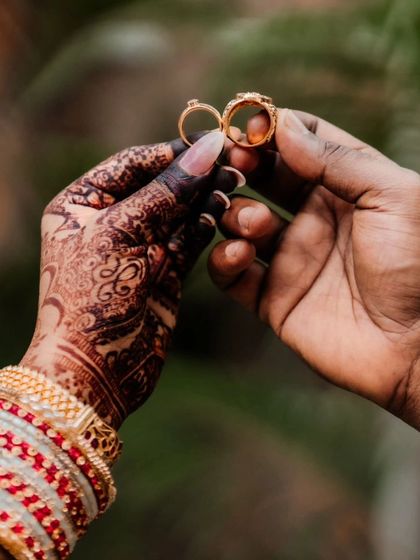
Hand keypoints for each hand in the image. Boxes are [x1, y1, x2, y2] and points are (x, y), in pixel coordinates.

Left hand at [21, 131, 238, 427]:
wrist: (96, 369)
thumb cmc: (91, 299)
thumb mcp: (122, 235)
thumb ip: (166, 192)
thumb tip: (206, 150)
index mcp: (83, 204)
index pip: (133, 164)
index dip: (171, 152)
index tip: (210, 141)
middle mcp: (112, 222)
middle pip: (161, 186)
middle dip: (194, 174)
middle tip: (234, 159)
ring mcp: (140, 248)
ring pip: (179, 212)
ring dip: (206, 198)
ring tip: (236, 181)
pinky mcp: (165, 271)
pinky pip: (189, 239)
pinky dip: (207, 225)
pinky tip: (224, 209)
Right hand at [209, 109, 419, 428]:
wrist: (417, 347)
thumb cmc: (417, 266)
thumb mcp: (393, 196)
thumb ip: (338, 160)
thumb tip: (283, 126)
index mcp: (347, 188)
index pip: (300, 143)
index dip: (273, 129)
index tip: (249, 125)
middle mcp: (315, 219)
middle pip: (263, 178)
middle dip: (242, 166)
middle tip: (229, 162)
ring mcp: (292, 259)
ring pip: (240, 223)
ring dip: (235, 214)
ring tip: (253, 223)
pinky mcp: (273, 299)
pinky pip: (232, 275)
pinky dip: (224, 260)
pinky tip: (239, 254)